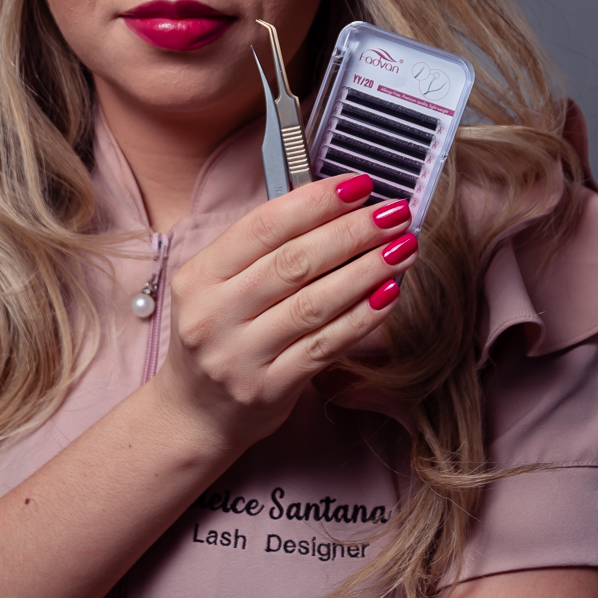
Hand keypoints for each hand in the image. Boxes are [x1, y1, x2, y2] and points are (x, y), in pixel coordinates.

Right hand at [154, 176, 415, 450]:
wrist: (194, 413)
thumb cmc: (219, 335)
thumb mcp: (217, 286)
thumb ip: (262, 250)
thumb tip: (336, 208)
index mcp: (199, 277)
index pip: (263, 227)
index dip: (316, 201)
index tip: (359, 185)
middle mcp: (214, 315)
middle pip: (294, 262)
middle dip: (352, 232)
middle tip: (394, 212)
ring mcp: (240, 356)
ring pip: (315, 303)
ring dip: (368, 271)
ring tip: (403, 247)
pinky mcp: (269, 389)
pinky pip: (326, 345)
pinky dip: (363, 317)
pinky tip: (389, 293)